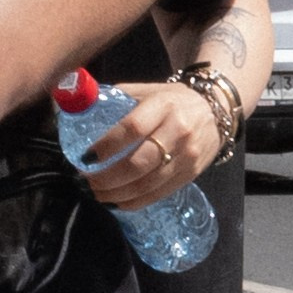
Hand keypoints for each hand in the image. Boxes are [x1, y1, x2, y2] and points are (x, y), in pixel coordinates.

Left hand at [78, 78, 222, 206]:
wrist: (216, 110)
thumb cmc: (172, 100)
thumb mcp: (147, 90)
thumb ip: (115, 98)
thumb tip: (76, 107)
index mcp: (163, 105)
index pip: (132, 128)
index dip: (106, 146)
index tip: (86, 157)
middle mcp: (178, 131)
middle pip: (139, 162)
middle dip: (108, 177)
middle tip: (87, 181)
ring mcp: (188, 155)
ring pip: (148, 183)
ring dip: (118, 194)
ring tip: (98, 194)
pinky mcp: (192, 173)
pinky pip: (160, 193)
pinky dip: (135, 202)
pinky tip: (118, 201)